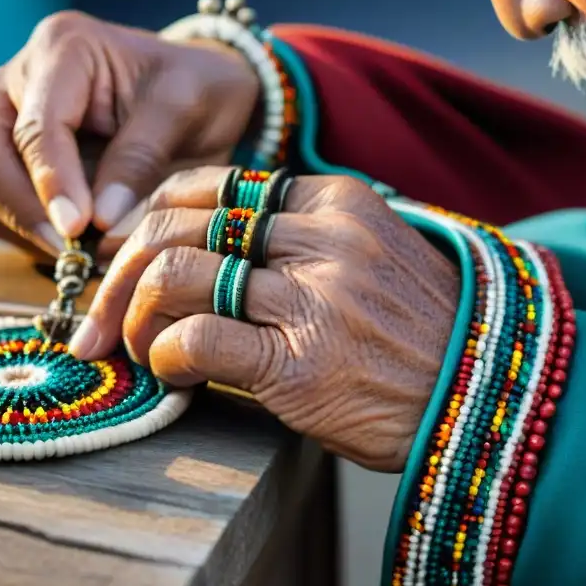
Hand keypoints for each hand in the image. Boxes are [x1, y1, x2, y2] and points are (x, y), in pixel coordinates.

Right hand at [0, 11, 260, 258]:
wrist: (190, 92)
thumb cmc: (193, 91)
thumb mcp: (187, 109)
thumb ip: (141, 158)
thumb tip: (100, 222)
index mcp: (62, 48)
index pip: (37, 125)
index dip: (52, 182)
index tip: (77, 229)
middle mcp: (11, 78)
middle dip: (26, 213)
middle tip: (74, 256)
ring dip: (17, 227)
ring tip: (77, 251)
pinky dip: (16, 232)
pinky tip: (65, 243)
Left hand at [67, 167, 459, 470]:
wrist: (486, 398)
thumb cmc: (416, 333)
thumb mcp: (367, 258)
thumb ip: (296, 241)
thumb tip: (199, 248)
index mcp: (334, 203)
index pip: (213, 186)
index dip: (152, 217)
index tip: (127, 253)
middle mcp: (322, 239)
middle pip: (180, 224)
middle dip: (120, 267)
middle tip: (99, 310)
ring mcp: (314, 298)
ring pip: (177, 273)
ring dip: (131, 314)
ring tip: (130, 347)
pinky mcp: (303, 363)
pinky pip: (200, 338)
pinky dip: (165, 355)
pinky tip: (170, 373)